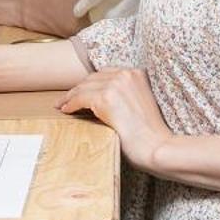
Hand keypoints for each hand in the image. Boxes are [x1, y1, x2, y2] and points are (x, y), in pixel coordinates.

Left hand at [57, 67, 171, 169]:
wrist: (157, 146)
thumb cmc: (151, 133)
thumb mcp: (141, 104)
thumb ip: (126, 95)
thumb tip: (102, 100)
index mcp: (137, 74)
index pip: (106, 74)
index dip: (91, 83)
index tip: (81, 91)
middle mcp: (126, 74)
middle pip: (93, 78)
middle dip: (79, 89)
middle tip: (66, 99)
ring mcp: (116, 84)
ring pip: (84, 87)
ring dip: (70, 96)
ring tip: (61, 105)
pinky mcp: (105, 98)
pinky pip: (80, 98)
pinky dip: (70, 105)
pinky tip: (66, 110)